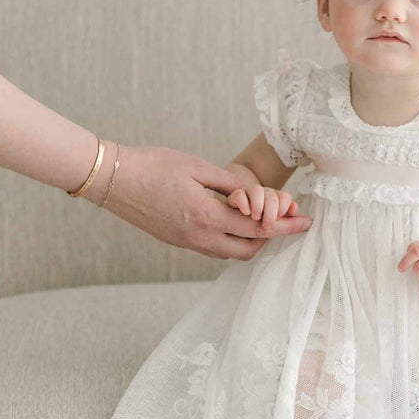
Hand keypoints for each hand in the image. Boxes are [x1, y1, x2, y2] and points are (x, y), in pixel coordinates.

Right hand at [97, 145, 311, 260]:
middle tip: (286, 221)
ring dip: (251, 240)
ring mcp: (188, 243)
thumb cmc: (153, 166)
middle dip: (271, 237)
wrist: (112, 179)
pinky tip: (237, 224)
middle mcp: (199, 238)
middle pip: (249, 249)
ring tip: (264, 221)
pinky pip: (214, 249)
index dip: (286, 225)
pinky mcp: (179, 242)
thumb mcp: (198, 168)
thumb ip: (230, 185)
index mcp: (207, 217)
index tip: (306, 221)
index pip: (258, 228)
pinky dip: (232, 240)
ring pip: (231, 253)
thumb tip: (258, 197)